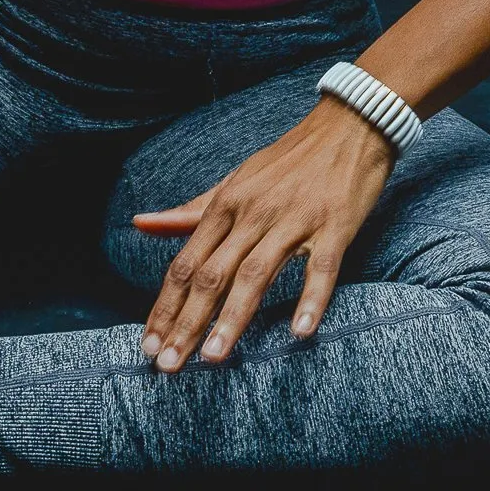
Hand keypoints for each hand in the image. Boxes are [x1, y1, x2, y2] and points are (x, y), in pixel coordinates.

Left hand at [131, 97, 396, 369]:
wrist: (349, 124)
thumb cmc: (288, 160)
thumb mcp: (235, 181)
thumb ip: (191, 210)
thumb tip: (140, 223)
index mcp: (226, 205)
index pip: (187, 264)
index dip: (165, 306)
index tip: (148, 345)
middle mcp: (253, 213)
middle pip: (212, 275)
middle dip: (186, 323)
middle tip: (167, 366)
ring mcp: (294, 220)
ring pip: (256, 275)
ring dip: (232, 319)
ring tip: (212, 358)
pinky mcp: (334, 226)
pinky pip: (321, 268)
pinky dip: (310, 300)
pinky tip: (299, 332)